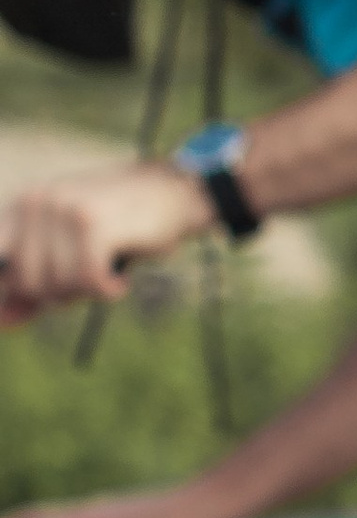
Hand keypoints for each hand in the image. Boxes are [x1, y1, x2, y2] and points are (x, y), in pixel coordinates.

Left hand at [0, 157, 213, 323]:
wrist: (177, 194)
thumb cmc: (123, 225)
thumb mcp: (72, 252)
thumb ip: (36, 284)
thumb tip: (3, 324)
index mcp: (24, 205)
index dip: (11, 293)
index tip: (19, 316)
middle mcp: (37, 201)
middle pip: (27, 282)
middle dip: (59, 294)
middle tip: (89, 280)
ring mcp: (62, 208)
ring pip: (57, 284)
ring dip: (88, 291)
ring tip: (108, 271)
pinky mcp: (91, 223)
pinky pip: (86, 280)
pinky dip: (107, 290)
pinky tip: (120, 280)